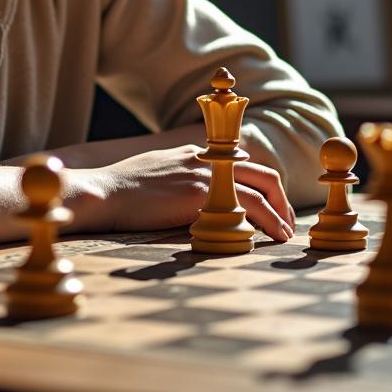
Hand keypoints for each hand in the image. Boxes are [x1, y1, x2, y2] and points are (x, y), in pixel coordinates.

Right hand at [86, 145, 297, 243]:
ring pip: (264, 191)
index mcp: (197, 153)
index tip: (268, 204)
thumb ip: (175, 178)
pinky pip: (250, 208)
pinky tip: (272, 238)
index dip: (261, 185)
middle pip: (263, 174)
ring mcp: (209, 175)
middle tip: (287, 221)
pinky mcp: (206, 195)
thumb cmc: (117, 190)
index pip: (242, 163)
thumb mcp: (152, 173)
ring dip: (280, 214)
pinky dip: (268, 223)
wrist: (104, 192)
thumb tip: (180, 195)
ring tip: (285, 235)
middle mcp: (210, 159)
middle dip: (281, 199)